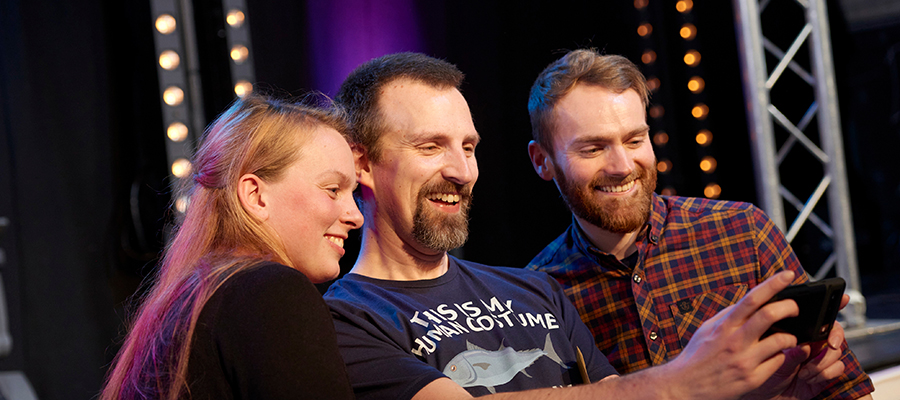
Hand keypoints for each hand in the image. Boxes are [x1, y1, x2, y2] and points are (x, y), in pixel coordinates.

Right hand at [660, 271, 800, 399]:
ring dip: (791, 336)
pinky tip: (775, 356)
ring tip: (788, 337)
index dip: (773, 284)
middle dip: (790, 307)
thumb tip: (747, 303)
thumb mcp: (707, 329)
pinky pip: (778, 362)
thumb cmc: (696, 357)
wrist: (685, 386)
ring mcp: (745, 360)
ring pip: (781, 340)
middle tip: (795, 308)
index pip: (752, 298)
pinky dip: (781, 356)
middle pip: (770, 315)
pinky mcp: (753, 378)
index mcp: (724, 326)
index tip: (788, 275)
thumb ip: (728, 316)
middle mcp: (735, 341)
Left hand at [740, 294, 849, 399]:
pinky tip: (808, 377)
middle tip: (829, 344)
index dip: (832, 302)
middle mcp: (812, 340)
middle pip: (834, 330)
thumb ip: (786, 349)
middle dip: (834, 336)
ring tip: (804, 370)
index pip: (816, 313)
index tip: (842, 298)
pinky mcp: (827, 372)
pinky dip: (825, 373)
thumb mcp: (769, 355)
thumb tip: (805, 346)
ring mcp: (821, 355)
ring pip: (837, 350)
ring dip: (822, 361)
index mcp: (797, 330)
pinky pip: (838, 368)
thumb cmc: (762, 368)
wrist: (764, 393)